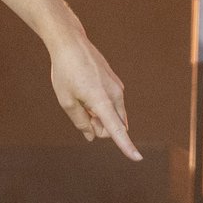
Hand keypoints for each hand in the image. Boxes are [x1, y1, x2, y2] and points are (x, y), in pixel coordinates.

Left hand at [50, 34, 138, 159]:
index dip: (125, 146)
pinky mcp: (116, 83)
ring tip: (82, 99)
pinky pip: (113, 104)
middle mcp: (115, 95)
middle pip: (113, 126)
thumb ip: (80, 121)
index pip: (116, 129)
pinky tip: (87, 92)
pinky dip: (102, 107)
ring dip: (100, 117)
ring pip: (113, 115)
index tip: (137, 159)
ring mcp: (118, 88)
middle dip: (99, 128)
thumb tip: (92, 136)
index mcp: (102, 101)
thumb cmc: (65, 72)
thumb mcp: (66, 100)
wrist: (71, 43)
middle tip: (82, 113)